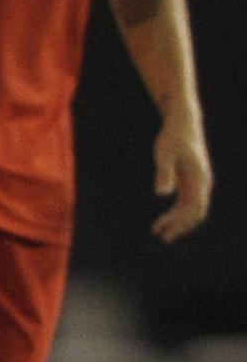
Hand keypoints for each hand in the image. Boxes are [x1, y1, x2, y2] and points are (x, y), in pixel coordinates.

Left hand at [152, 121, 211, 241]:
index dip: (182, 222)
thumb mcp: (164, 154)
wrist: (182, 124)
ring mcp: (198, 183)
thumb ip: (164, 173)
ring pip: (191, 209)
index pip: (195, 208)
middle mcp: (202, 184)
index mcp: (199, 179)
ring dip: (177, 222)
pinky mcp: (191, 181)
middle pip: (196, 212)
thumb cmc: (172, 138)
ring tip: (158, 231)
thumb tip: (162, 193)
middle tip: (163, 237)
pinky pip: (186, 203)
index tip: (166, 231)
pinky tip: (164, 220)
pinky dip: (176, 213)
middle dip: (181, 226)